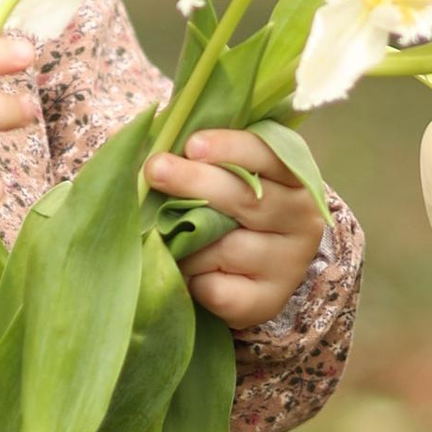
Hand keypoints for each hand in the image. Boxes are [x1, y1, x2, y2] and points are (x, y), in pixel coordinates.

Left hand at [145, 127, 323, 331]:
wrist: (250, 274)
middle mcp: (301, 218)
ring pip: (226, 248)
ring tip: (169, 237)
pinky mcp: (269, 301)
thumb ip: (194, 155)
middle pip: (246, 198)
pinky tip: (191, 275)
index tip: (191, 145)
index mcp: (294, 177)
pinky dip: (195, 281)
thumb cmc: (227, 211)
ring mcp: (289, 263)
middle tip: (155, 170)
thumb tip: (130, 130)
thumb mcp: (222, 176)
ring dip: (187, 242)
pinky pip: (218, 289)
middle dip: (196, 182)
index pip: (268, 154)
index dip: (230, 148)